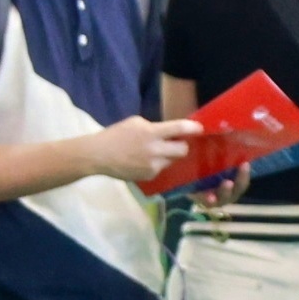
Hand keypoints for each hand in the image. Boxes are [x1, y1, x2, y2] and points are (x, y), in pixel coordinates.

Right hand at [79, 117, 201, 184]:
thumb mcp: (136, 123)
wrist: (99, 155)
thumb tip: (171, 132)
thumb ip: (155, 127)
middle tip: (177, 142)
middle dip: (182, 145)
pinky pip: (161, 168)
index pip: (179, 129)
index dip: (192, 128)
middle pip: (182, 150)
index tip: (200, 128)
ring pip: (172, 160)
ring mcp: (153, 166)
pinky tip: (144, 161)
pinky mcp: (149, 176)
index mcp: (151, 133)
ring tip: (155, 152)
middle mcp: (155, 151)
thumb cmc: (116, 135)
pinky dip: (158, 164)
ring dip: (168, 155)